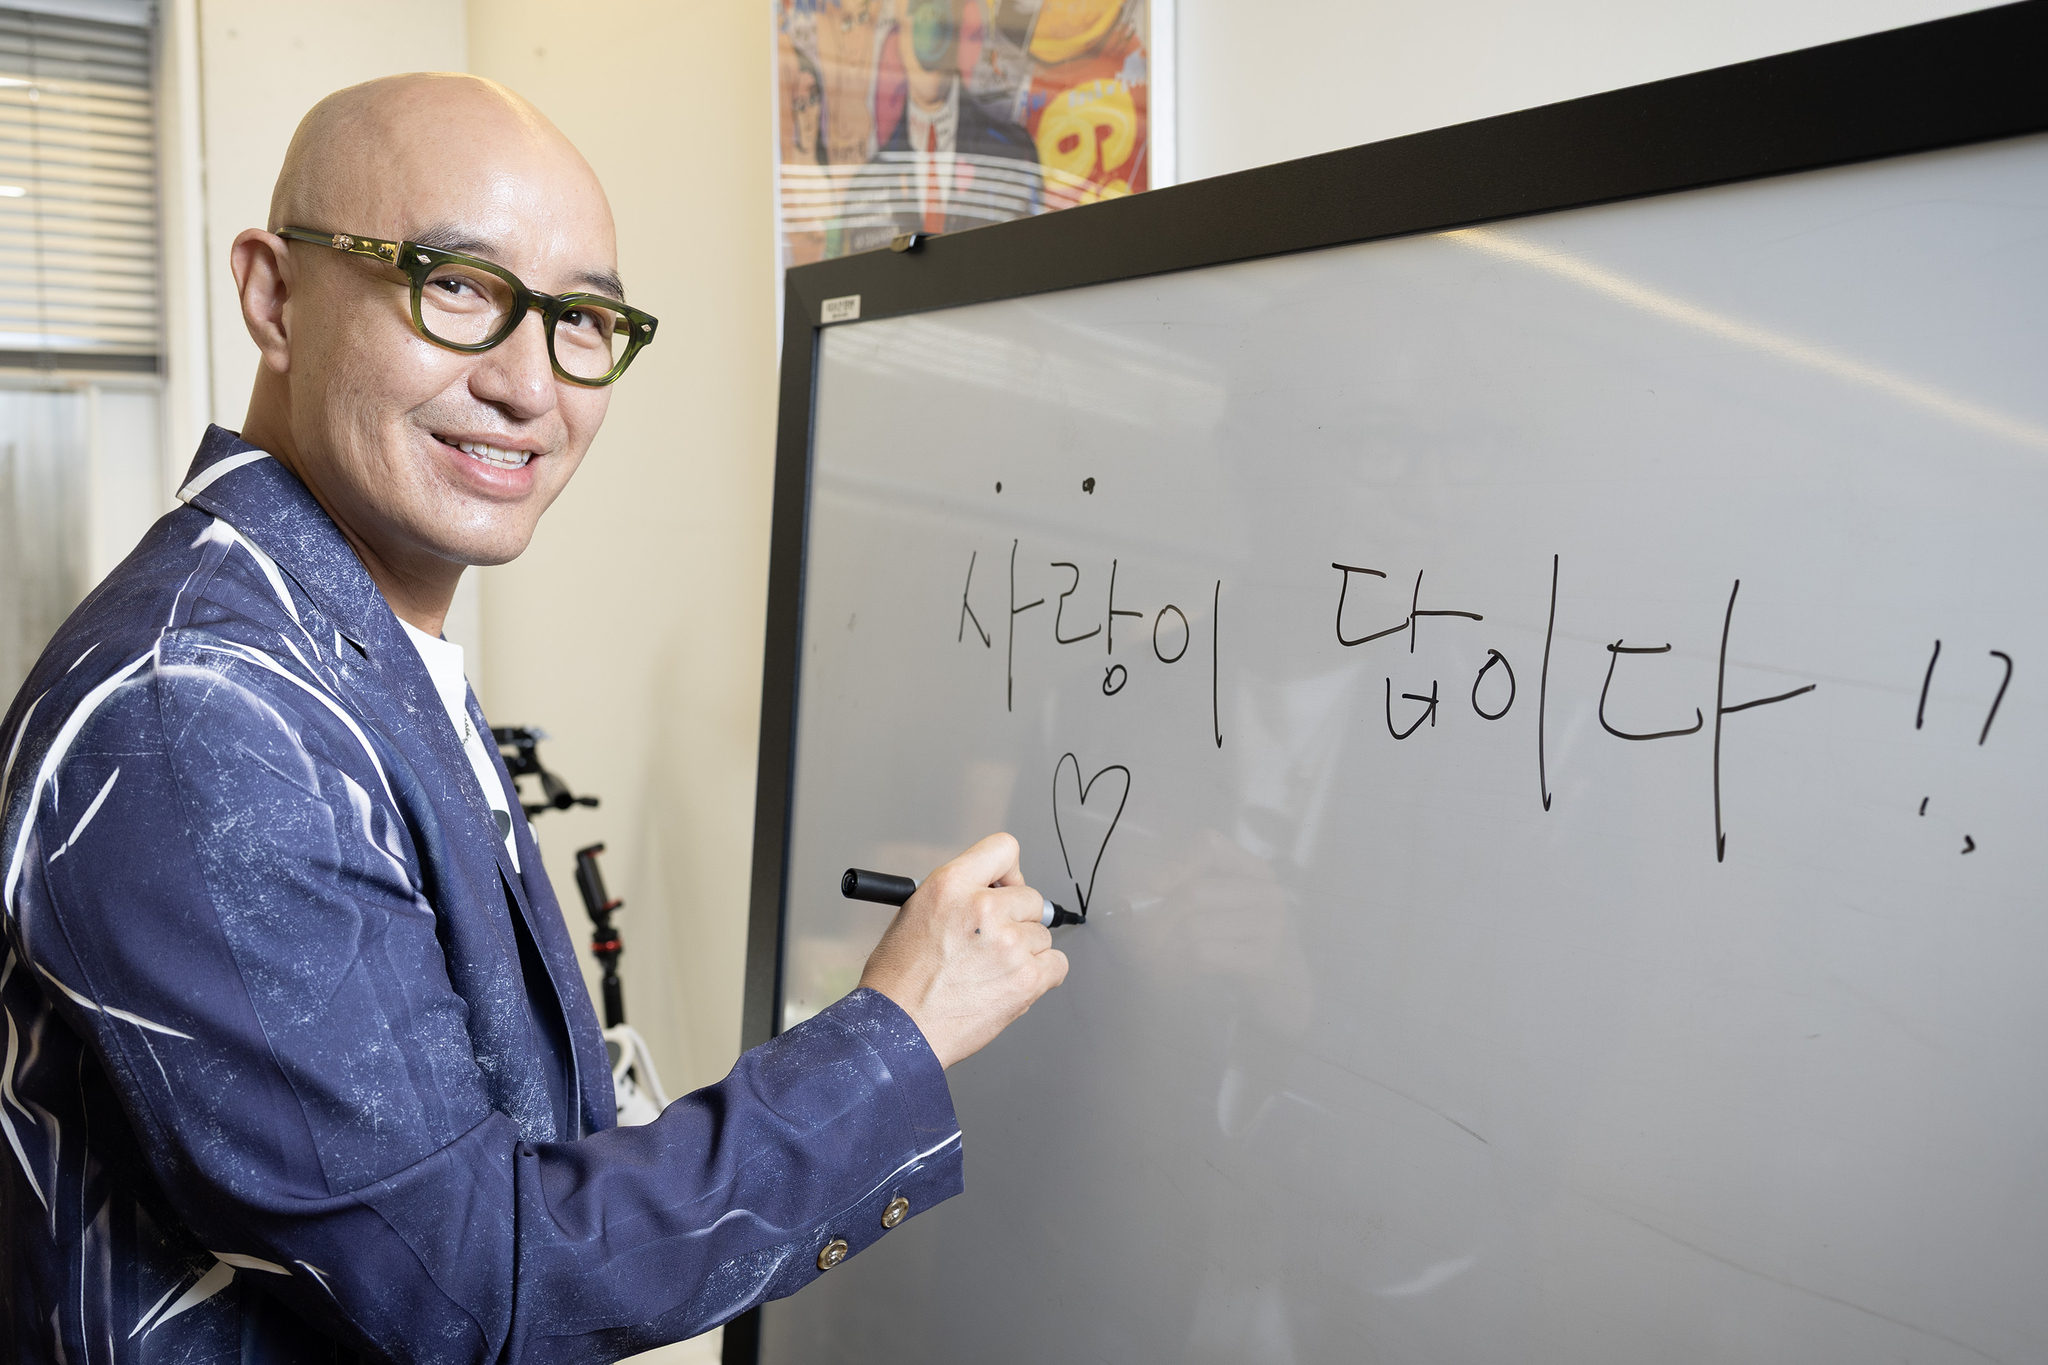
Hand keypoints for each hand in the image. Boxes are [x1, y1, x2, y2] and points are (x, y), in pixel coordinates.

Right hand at [858, 833, 1068, 1067]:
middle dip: (1016, 918)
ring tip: (990, 971)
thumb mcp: (913, 913)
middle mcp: (983, 908)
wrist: (899, 1029)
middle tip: (994, 942)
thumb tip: (991, 892)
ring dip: (1025, 951)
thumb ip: (957, 896)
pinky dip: (1042, 974)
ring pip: (1042, 935)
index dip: (1008, 871)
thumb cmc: (898, 981)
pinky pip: (1057, 964)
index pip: (1004, 848)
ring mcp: (1009, 943)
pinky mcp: (1027, 978)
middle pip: (1030, 898)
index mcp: (951, 885)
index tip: (1006, 886)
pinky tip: (1013, 982)